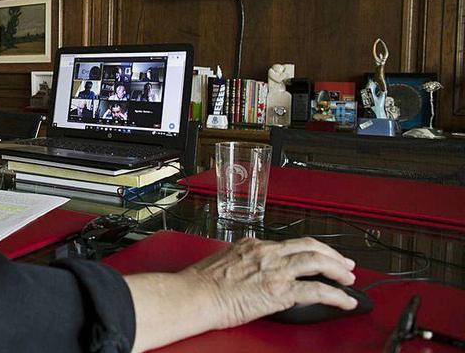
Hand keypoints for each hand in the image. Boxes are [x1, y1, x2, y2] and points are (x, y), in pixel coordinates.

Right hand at [184, 236, 357, 328]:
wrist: (195, 295)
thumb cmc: (201, 283)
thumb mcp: (223, 260)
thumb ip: (243, 260)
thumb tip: (250, 268)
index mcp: (252, 244)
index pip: (289, 243)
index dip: (309, 250)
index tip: (316, 256)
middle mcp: (267, 253)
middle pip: (310, 246)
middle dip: (332, 255)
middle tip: (345, 264)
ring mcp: (275, 270)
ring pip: (318, 262)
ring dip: (339, 270)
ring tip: (350, 279)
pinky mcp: (280, 291)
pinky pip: (317, 291)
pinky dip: (337, 296)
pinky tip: (345, 302)